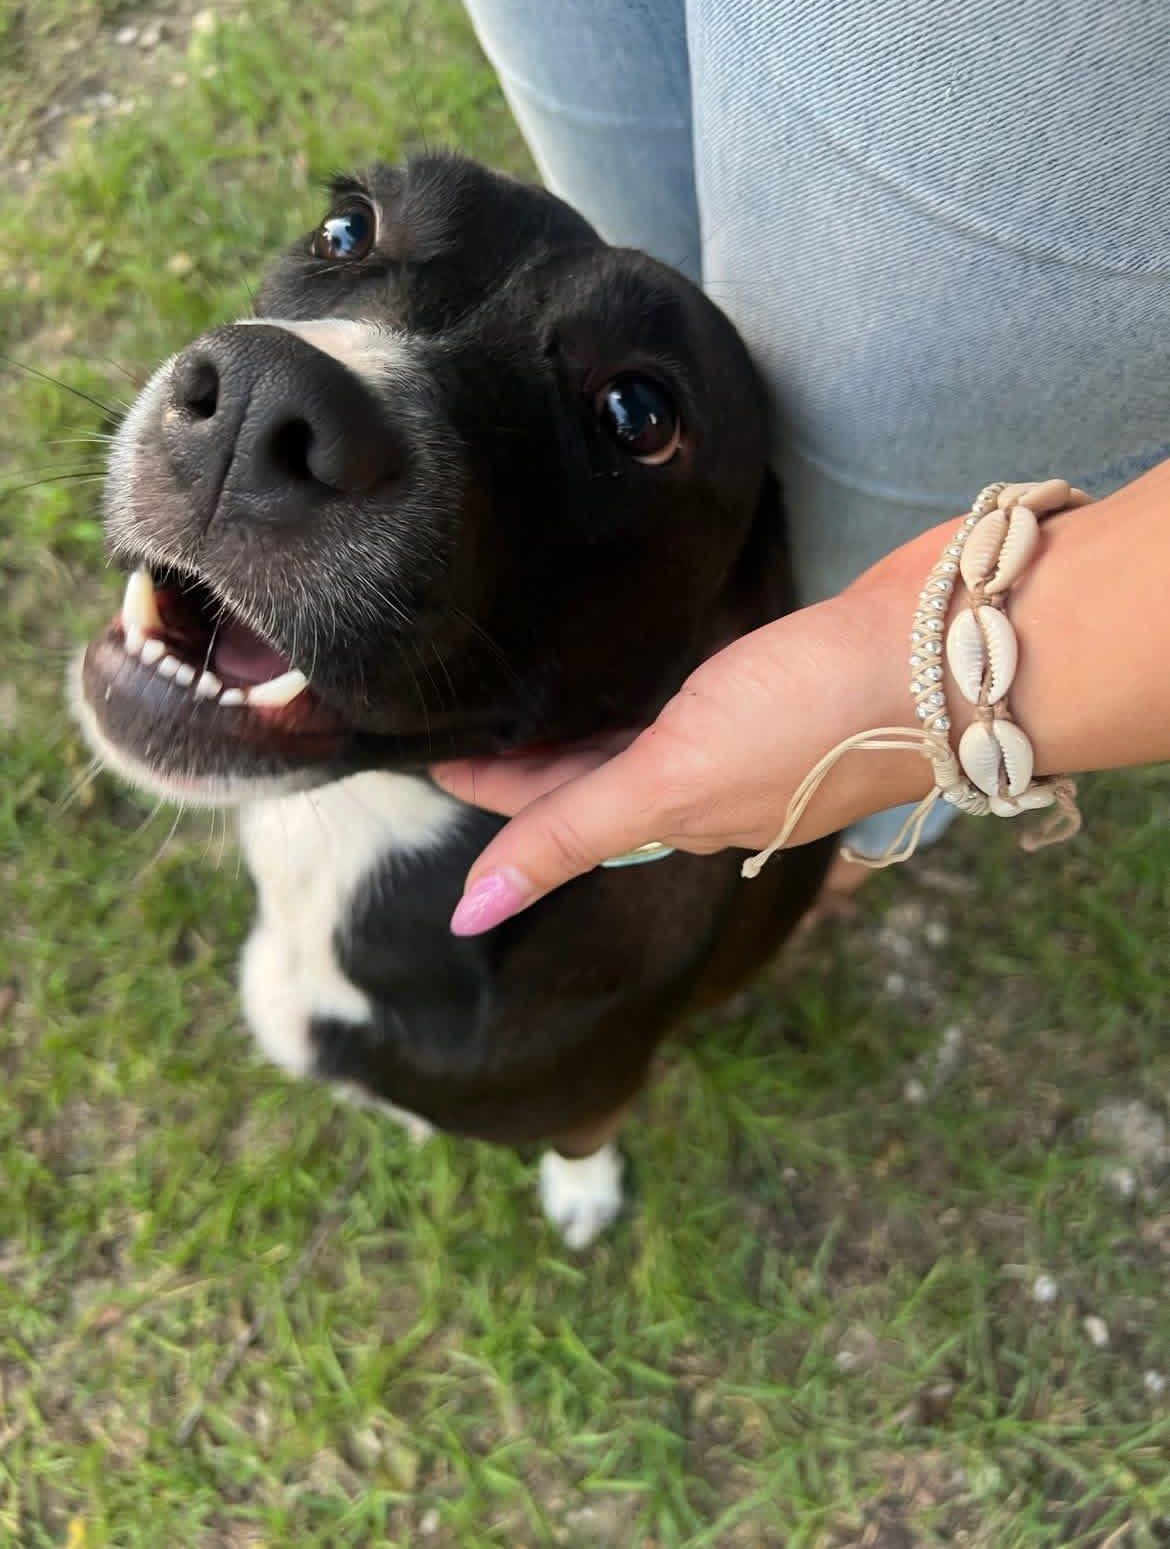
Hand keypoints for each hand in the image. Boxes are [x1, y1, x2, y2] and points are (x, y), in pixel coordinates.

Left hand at [432, 562, 930, 935]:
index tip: (424, 754)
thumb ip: (571, 833)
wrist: (946, 653)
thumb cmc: (810, 721)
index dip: (488, 791)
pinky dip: (639, 685)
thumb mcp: (674, 780)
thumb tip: (467, 916)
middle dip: (522, 759)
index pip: (553, 811)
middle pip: (588, 776)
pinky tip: (624, 658)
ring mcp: (744, 731)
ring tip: (517, 690)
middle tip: (452, 713)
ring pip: (636, 736)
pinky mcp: (775, 673)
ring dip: (578, 725)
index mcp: (675, 814)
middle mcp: (705, 781)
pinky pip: (686, 688)